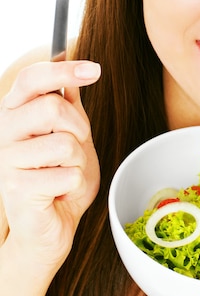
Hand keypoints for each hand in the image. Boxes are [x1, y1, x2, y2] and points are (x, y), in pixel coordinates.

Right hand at [0, 60, 100, 272]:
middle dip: (78, 128)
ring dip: (78, 161)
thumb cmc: (61, 179)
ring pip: (63, 144)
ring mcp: (7, 160)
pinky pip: (67, 175)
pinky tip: (60, 193)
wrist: (52, 226)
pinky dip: (75, 185)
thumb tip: (73, 72)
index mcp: (15, 113)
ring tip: (65, 173)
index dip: (63, 71)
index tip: (94, 69)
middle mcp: (4, 132)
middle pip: (51, 108)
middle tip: (75, 145)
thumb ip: (70, 106)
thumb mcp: (73, 135)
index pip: (32, 79)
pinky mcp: (17, 188)